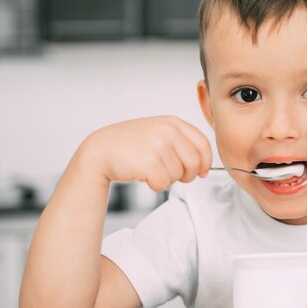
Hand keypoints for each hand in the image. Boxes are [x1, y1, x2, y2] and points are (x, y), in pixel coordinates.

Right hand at [80, 116, 211, 190]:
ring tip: (152, 169)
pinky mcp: (149, 162)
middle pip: (195, 162)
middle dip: (187, 174)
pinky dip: (156, 185)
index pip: (203, 144)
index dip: (206, 161)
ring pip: (179, 175)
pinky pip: (164, 183)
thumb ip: (181, 142)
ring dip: (168, 179)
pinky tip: (144, 175)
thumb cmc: (130, 144)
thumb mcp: (159, 132)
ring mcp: (158, 145)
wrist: (100, 150)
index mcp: (173, 122)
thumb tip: (204, 166)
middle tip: (172, 174)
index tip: (202, 171)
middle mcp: (167, 131)